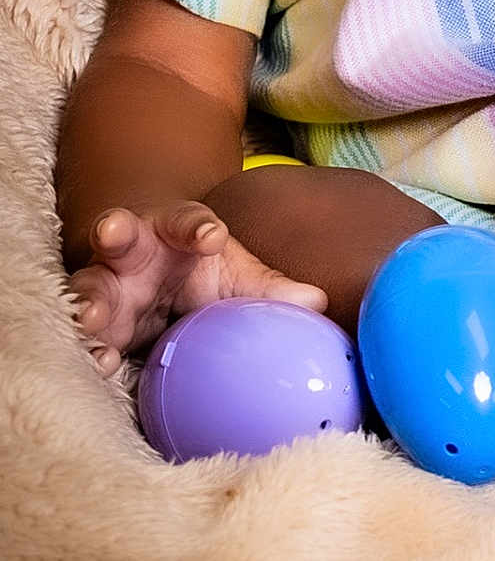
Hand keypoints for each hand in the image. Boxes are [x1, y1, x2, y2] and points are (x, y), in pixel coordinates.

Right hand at [69, 202, 327, 375]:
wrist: (154, 279)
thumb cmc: (201, 269)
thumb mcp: (235, 274)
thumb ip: (270, 287)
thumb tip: (319, 303)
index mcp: (175, 229)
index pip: (186, 219)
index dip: (197, 225)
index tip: (212, 235)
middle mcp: (133, 251)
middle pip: (120, 235)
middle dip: (115, 231)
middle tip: (113, 231)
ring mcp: (105, 285)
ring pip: (89, 285)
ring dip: (90, 300)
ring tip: (93, 320)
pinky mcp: (93, 323)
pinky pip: (86, 335)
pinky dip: (90, 349)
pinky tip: (99, 363)